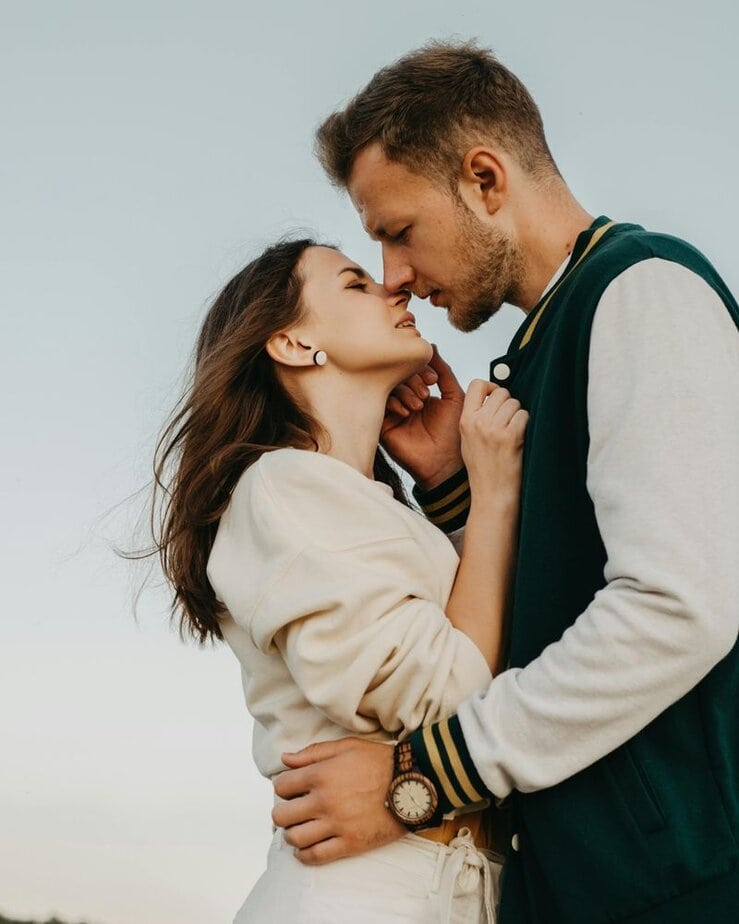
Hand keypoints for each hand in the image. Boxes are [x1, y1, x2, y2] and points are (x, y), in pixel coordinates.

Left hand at [271, 737, 404, 864]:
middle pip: (282, 815)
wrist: (411, 783)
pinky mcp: (350, 843)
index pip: (282, 786)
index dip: (284, 787)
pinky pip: (315, 856)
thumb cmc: (379, 761)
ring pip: (295, 838)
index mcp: (321, 774)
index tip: (293, 788)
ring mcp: (337, 824)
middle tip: (293, 809)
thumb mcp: (346, 747)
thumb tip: (284, 760)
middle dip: (283, 812)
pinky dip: (304, 855)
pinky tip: (307, 847)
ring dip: (292, 834)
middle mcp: (325, 801)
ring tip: (301, 827)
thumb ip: (312, 753)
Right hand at [381, 345, 464, 489]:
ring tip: (419, 405)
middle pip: (398, 375)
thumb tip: (432, 346)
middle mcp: (404, 399)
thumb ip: (444, 371)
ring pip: (388, 387)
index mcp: (420, 391)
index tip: (433, 379)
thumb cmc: (453, 432)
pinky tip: (406, 412)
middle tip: (426, 394)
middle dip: (412, 380)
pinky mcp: (382, 425)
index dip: (420, 369)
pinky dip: (394, 402)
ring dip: (405, 391)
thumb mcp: (454, 396)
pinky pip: (380, 404)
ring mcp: (392, 412)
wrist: (446, 462)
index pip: (411, 369)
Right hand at [460, 380, 527, 502]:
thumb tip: (492, 394)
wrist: (491, 494)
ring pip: (514, 403)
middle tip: (507, 421)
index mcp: (465, 421)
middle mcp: (477, 422)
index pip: (476, 384)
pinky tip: (519, 438)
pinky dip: (525, 424)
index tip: (495, 397)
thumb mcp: (468, 440)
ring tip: (512, 432)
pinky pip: (524, 415)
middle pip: (500, 392)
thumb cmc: (483, 469)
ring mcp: (494, 429)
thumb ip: (475, 417)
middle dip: (508, 403)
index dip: (490, 387)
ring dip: (518, 414)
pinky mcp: (511, 437)